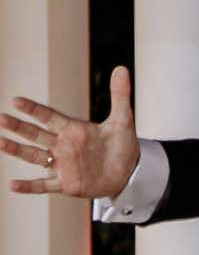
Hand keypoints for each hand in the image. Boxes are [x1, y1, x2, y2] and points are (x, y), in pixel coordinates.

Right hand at [5, 67, 139, 198]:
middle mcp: (63, 146)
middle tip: (2, 119)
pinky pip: (44, 185)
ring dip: (18, 150)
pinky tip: (13, 185)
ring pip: (34, 156)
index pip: (49, 117)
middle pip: (36, 135)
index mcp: (73, 129)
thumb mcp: (123, 120)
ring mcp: (63, 165)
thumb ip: (120, 95)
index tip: (16, 101)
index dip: (34, 110)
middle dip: (19, 127)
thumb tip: (121, 68)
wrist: (130, 173)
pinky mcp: (67, 184)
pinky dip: (29, 186)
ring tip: (1, 142)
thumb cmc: (122, 145)